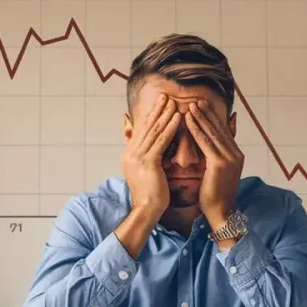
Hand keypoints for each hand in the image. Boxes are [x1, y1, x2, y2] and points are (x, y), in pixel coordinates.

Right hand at [121, 93, 179, 223]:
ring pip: (154, 131)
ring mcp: (138, 157)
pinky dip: (170, 128)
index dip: (152, 116)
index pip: (142, 130)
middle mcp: (131, 153)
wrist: (146, 210)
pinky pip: (161, 142)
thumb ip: (147, 157)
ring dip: (165, 115)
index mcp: (129, 154)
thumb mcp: (144, 172)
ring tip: (173, 102)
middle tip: (166, 95)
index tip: (160, 104)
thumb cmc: (150, 195)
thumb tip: (152, 148)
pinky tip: (178, 118)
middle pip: (146, 127)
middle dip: (157, 110)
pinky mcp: (148, 163)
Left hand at [184, 101, 243, 228]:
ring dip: (201, 117)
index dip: (213, 117)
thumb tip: (211, 148)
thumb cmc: (215, 194)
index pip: (223, 130)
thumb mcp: (218, 171)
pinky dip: (196, 130)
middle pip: (219, 128)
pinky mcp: (220, 164)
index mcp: (236, 154)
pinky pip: (206, 143)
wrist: (220, 212)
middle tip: (196, 99)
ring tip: (191, 105)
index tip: (202, 105)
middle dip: (207, 113)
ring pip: (212, 133)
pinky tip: (188, 121)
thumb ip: (217, 154)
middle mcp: (235, 154)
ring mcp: (230, 158)